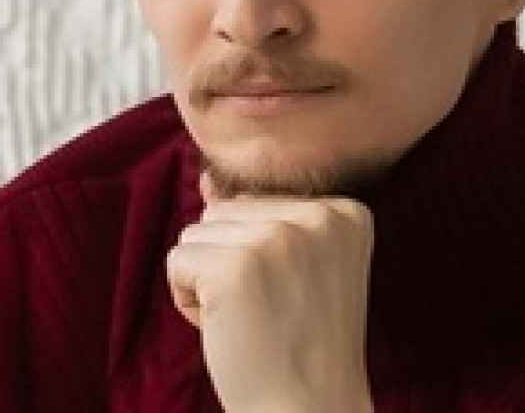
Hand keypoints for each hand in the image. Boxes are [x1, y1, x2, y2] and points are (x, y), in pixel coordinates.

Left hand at [166, 170, 374, 412]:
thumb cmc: (298, 345)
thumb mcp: (303, 266)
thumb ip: (263, 216)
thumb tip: (207, 179)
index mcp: (346, 212)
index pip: (261, 202)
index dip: (259, 254)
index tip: (292, 297)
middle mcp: (318, 216)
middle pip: (227, 211)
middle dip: (229, 260)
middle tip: (266, 311)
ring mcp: (277, 239)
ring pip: (198, 232)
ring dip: (207, 278)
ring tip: (248, 319)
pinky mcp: (235, 268)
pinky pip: (177, 260)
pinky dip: (186, 299)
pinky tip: (224, 328)